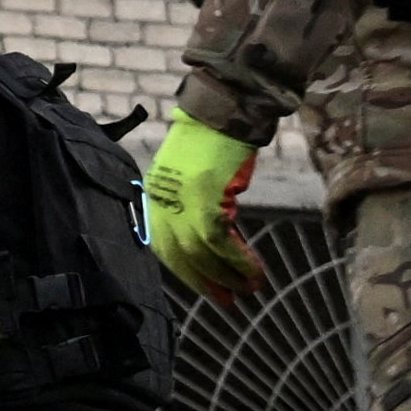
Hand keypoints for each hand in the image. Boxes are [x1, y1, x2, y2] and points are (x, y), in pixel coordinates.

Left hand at [141, 109, 263, 297]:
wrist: (223, 108)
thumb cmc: (211, 140)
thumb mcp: (191, 178)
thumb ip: (193, 209)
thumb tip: (212, 245)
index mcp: (155, 196)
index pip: (165, 247)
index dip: (188, 273)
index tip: (209, 290)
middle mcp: (163, 201)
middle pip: (180, 255)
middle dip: (205, 283)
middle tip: (229, 302)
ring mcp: (182, 200)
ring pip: (203, 253)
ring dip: (229, 276)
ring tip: (250, 289)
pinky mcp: (205, 197)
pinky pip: (221, 241)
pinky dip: (240, 260)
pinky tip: (255, 271)